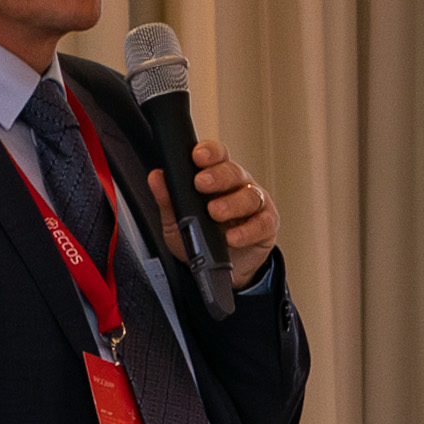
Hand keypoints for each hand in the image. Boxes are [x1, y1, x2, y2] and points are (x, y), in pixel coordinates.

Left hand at [170, 138, 278, 289]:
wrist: (218, 270)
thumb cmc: (200, 239)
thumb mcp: (177, 222)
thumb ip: (168, 200)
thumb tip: (156, 177)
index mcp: (217, 178)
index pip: (217, 156)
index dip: (210, 152)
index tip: (197, 157)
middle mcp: (238, 186)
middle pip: (233, 172)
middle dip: (217, 176)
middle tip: (201, 184)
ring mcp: (255, 204)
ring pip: (249, 196)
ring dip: (231, 204)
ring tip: (215, 213)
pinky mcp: (267, 225)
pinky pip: (262, 223)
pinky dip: (247, 231)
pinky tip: (232, 237)